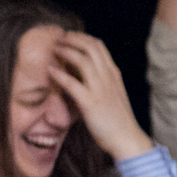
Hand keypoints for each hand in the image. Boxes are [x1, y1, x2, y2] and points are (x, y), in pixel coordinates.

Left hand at [49, 32, 154, 160]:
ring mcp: (100, 89)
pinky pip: (72, 83)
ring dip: (65, 51)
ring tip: (53, 49)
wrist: (127, 138)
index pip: (99, 46)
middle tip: (58, 39)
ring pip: (82, 59)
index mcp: (113, 73)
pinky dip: (59, 74)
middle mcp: (108, 77)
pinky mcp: (90, 103)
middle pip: (90, 47)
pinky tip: (50, 70)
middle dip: (72, 39)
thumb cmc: (118, 119)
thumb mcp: (113, 93)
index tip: (68, 37)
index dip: (81, 37)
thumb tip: (82, 72)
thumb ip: (101, 80)